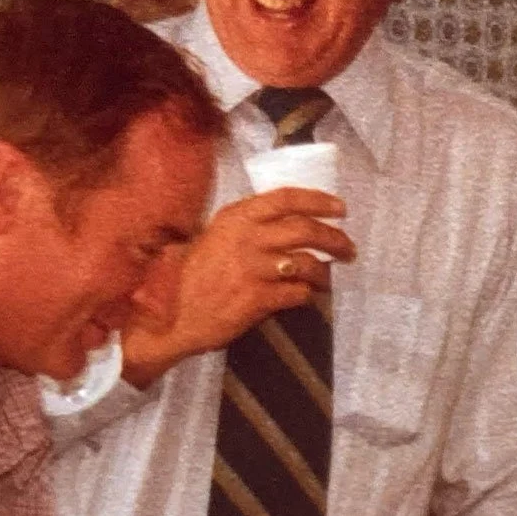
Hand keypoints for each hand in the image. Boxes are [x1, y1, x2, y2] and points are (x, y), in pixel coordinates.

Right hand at [122, 187, 354, 382]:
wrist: (169, 316)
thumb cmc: (192, 277)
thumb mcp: (214, 238)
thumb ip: (246, 229)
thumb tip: (287, 225)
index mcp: (234, 217)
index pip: (286, 199)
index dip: (318, 201)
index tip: (340, 209)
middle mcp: (245, 238)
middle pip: (305, 229)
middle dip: (334, 238)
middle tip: (347, 248)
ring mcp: (252, 268)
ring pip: (307, 263)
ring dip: (325, 271)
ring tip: (329, 277)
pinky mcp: (257, 299)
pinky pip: (298, 293)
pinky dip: (307, 295)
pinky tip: (306, 297)